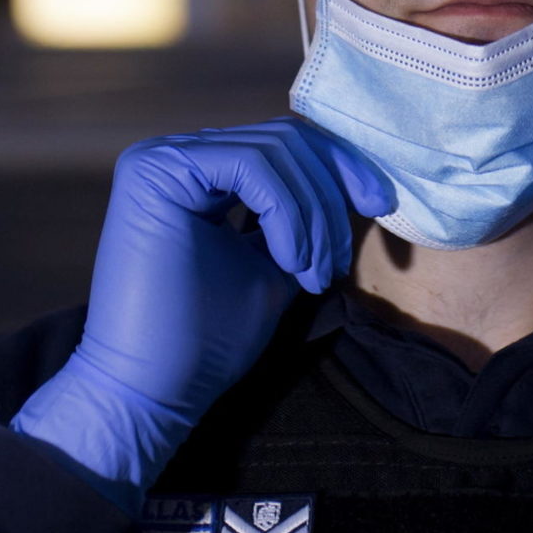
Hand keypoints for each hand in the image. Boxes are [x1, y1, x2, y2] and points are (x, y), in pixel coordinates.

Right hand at [14, 118, 390, 505]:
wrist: (152, 391)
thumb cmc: (208, 340)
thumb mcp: (273, 265)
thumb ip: (298, 220)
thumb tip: (352, 185)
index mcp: (200, 173)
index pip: (285, 145)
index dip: (340, 169)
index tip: (379, 207)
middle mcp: (176, 154)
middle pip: (284, 140)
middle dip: (330, 195)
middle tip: (335, 264)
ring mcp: (161, 158)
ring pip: (274, 152)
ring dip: (311, 215)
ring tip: (313, 276)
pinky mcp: (155, 171)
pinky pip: (251, 168)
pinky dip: (286, 213)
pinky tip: (289, 262)